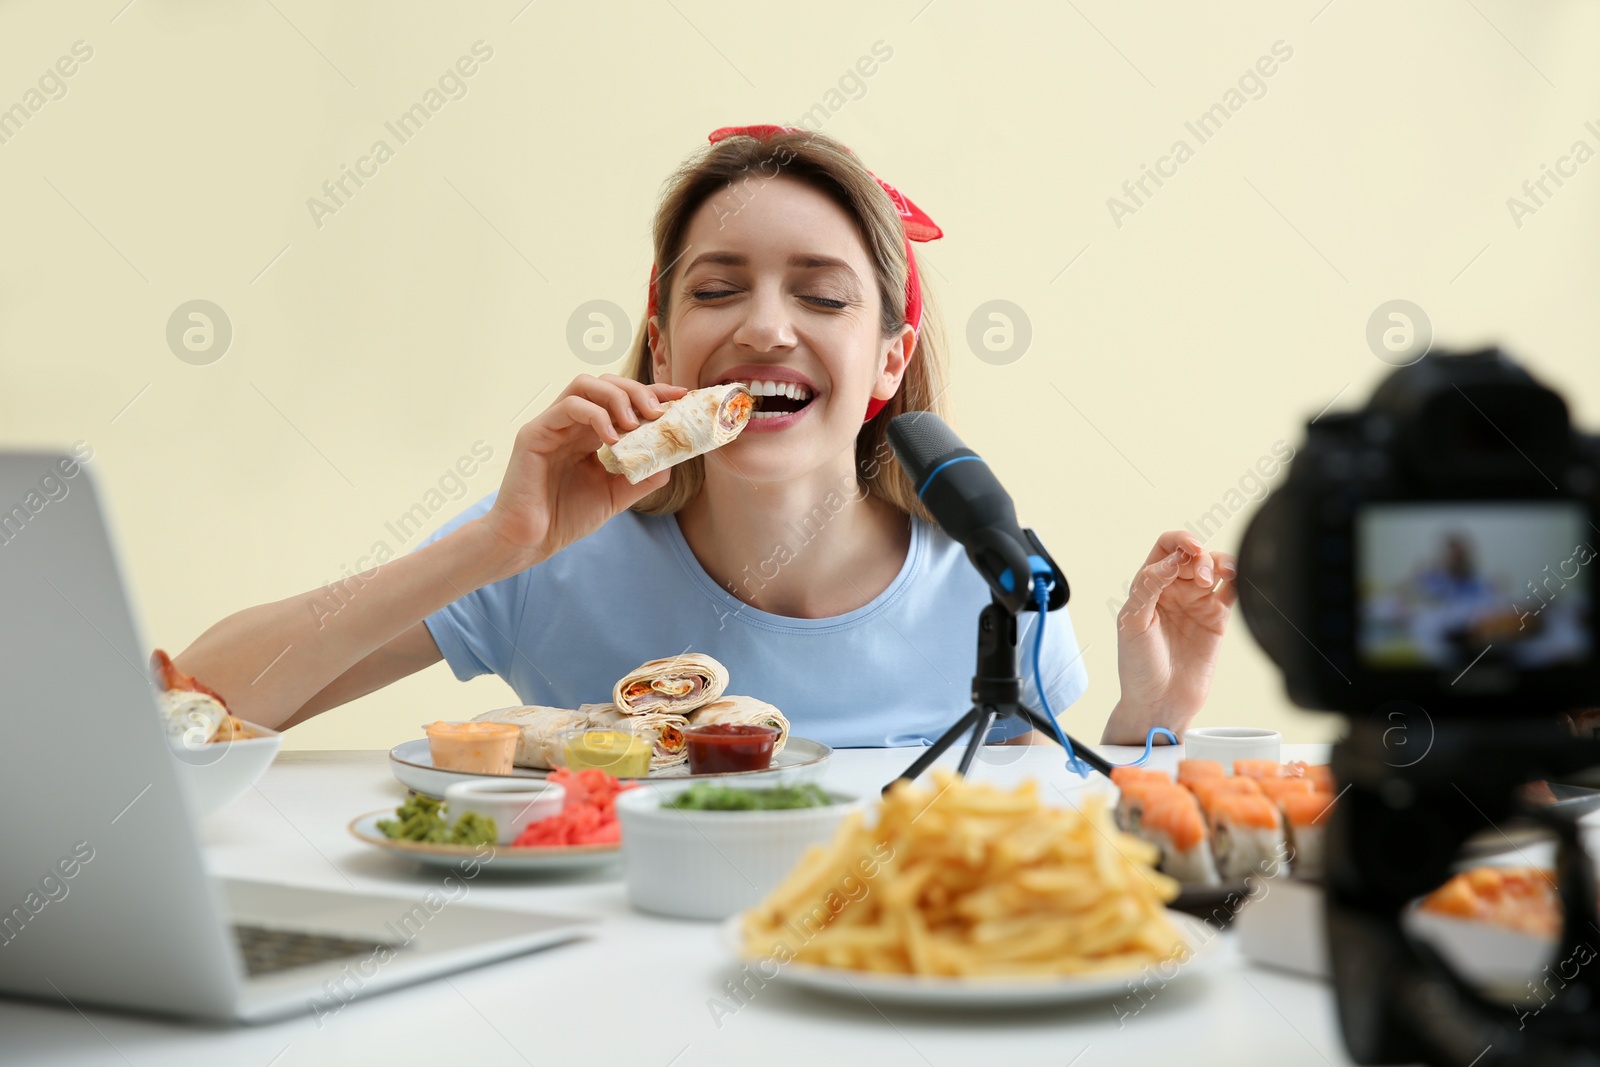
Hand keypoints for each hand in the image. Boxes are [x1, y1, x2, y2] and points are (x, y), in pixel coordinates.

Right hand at [479, 374, 686, 574]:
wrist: (531, 541)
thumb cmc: (565, 518)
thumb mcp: (614, 495)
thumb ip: (641, 476)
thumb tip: (671, 459)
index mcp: (588, 434)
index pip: (621, 400)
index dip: (652, 393)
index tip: (679, 397)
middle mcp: (570, 423)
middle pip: (606, 383)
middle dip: (638, 391)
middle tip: (659, 413)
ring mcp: (551, 424)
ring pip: (585, 385)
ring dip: (618, 397)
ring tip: (636, 423)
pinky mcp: (535, 433)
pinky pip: (569, 407)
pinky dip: (596, 415)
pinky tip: (612, 439)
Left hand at [1103, 531, 1237, 744]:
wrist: (1159, 702)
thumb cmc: (1138, 666)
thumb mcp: (1132, 624)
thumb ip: (1148, 588)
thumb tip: (1170, 561)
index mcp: (1148, 586)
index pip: (1166, 548)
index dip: (1179, 540)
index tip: (1190, 548)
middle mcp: (1173, 590)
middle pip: (1193, 555)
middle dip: (1199, 558)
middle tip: (1201, 579)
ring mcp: (1197, 603)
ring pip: (1215, 567)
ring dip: (1219, 564)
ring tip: (1217, 578)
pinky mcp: (1217, 619)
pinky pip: (1230, 591)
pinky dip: (1236, 580)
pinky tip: (1233, 581)